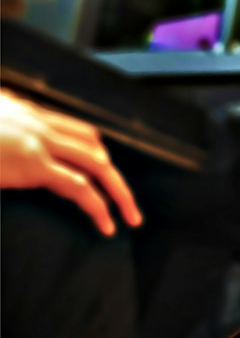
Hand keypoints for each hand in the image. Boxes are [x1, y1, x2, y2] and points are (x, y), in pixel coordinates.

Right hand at [0, 89, 141, 235]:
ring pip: (98, 165)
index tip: (105, 176)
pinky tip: (105, 224)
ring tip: (129, 217)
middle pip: (94, 147)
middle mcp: (39, 123)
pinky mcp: (33, 164)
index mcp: (27, 112)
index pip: (78, 130)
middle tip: (129, 203)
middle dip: (116, 176)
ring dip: (119, 192)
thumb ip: (4, 129)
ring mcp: (39, 141)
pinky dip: (98, 206)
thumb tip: (9, 143)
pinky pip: (79, 187)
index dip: (97, 153)